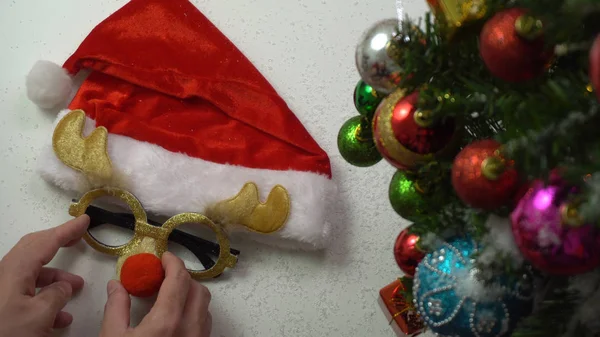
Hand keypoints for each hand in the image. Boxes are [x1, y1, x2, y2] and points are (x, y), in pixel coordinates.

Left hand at [0, 215, 89, 336]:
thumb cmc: (6, 333)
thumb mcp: (39, 314)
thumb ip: (57, 295)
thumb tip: (65, 287)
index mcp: (14, 270)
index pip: (46, 241)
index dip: (67, 230)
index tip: (83, 221)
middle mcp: (5, 275)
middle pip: (35, 250)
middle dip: (58, 243)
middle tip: (77, 237)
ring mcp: (2, 290)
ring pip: (32, 274)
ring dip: (56, 277)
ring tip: (76, 287)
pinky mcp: (2, 306)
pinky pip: (26, 292)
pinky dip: (45, 295)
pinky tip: (59, 315)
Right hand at [100, 252, 211, 336]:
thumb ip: (116, 308)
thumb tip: (116, 285)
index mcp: (167, 321)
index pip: (179, 279)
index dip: (173, 263)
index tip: (164, 258)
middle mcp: (190, 328)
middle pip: (197, 288)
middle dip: (182, 277)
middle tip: (164, 276)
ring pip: (205, 305)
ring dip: (191, 294)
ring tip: (171, 295)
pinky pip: (205, 322)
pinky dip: (195, 311)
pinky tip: (178, 315)